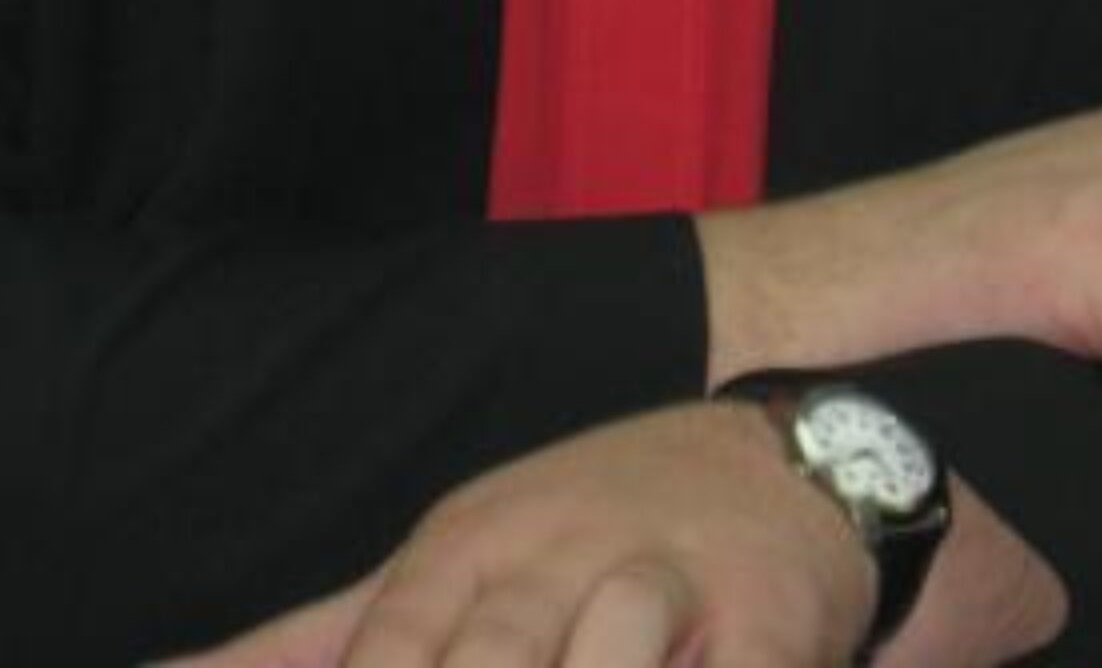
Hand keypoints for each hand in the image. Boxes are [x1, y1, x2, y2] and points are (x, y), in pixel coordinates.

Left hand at [153, 405, 1062, 667]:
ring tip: (572, 665)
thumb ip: (314, 638)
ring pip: (606, 657)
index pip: (389, 646)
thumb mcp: (453, 558)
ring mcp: (662, 589)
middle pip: (491, 657)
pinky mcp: (766, 634)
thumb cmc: (594, 528)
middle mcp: (560, 559)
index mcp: (471, 548)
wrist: (787, 454)